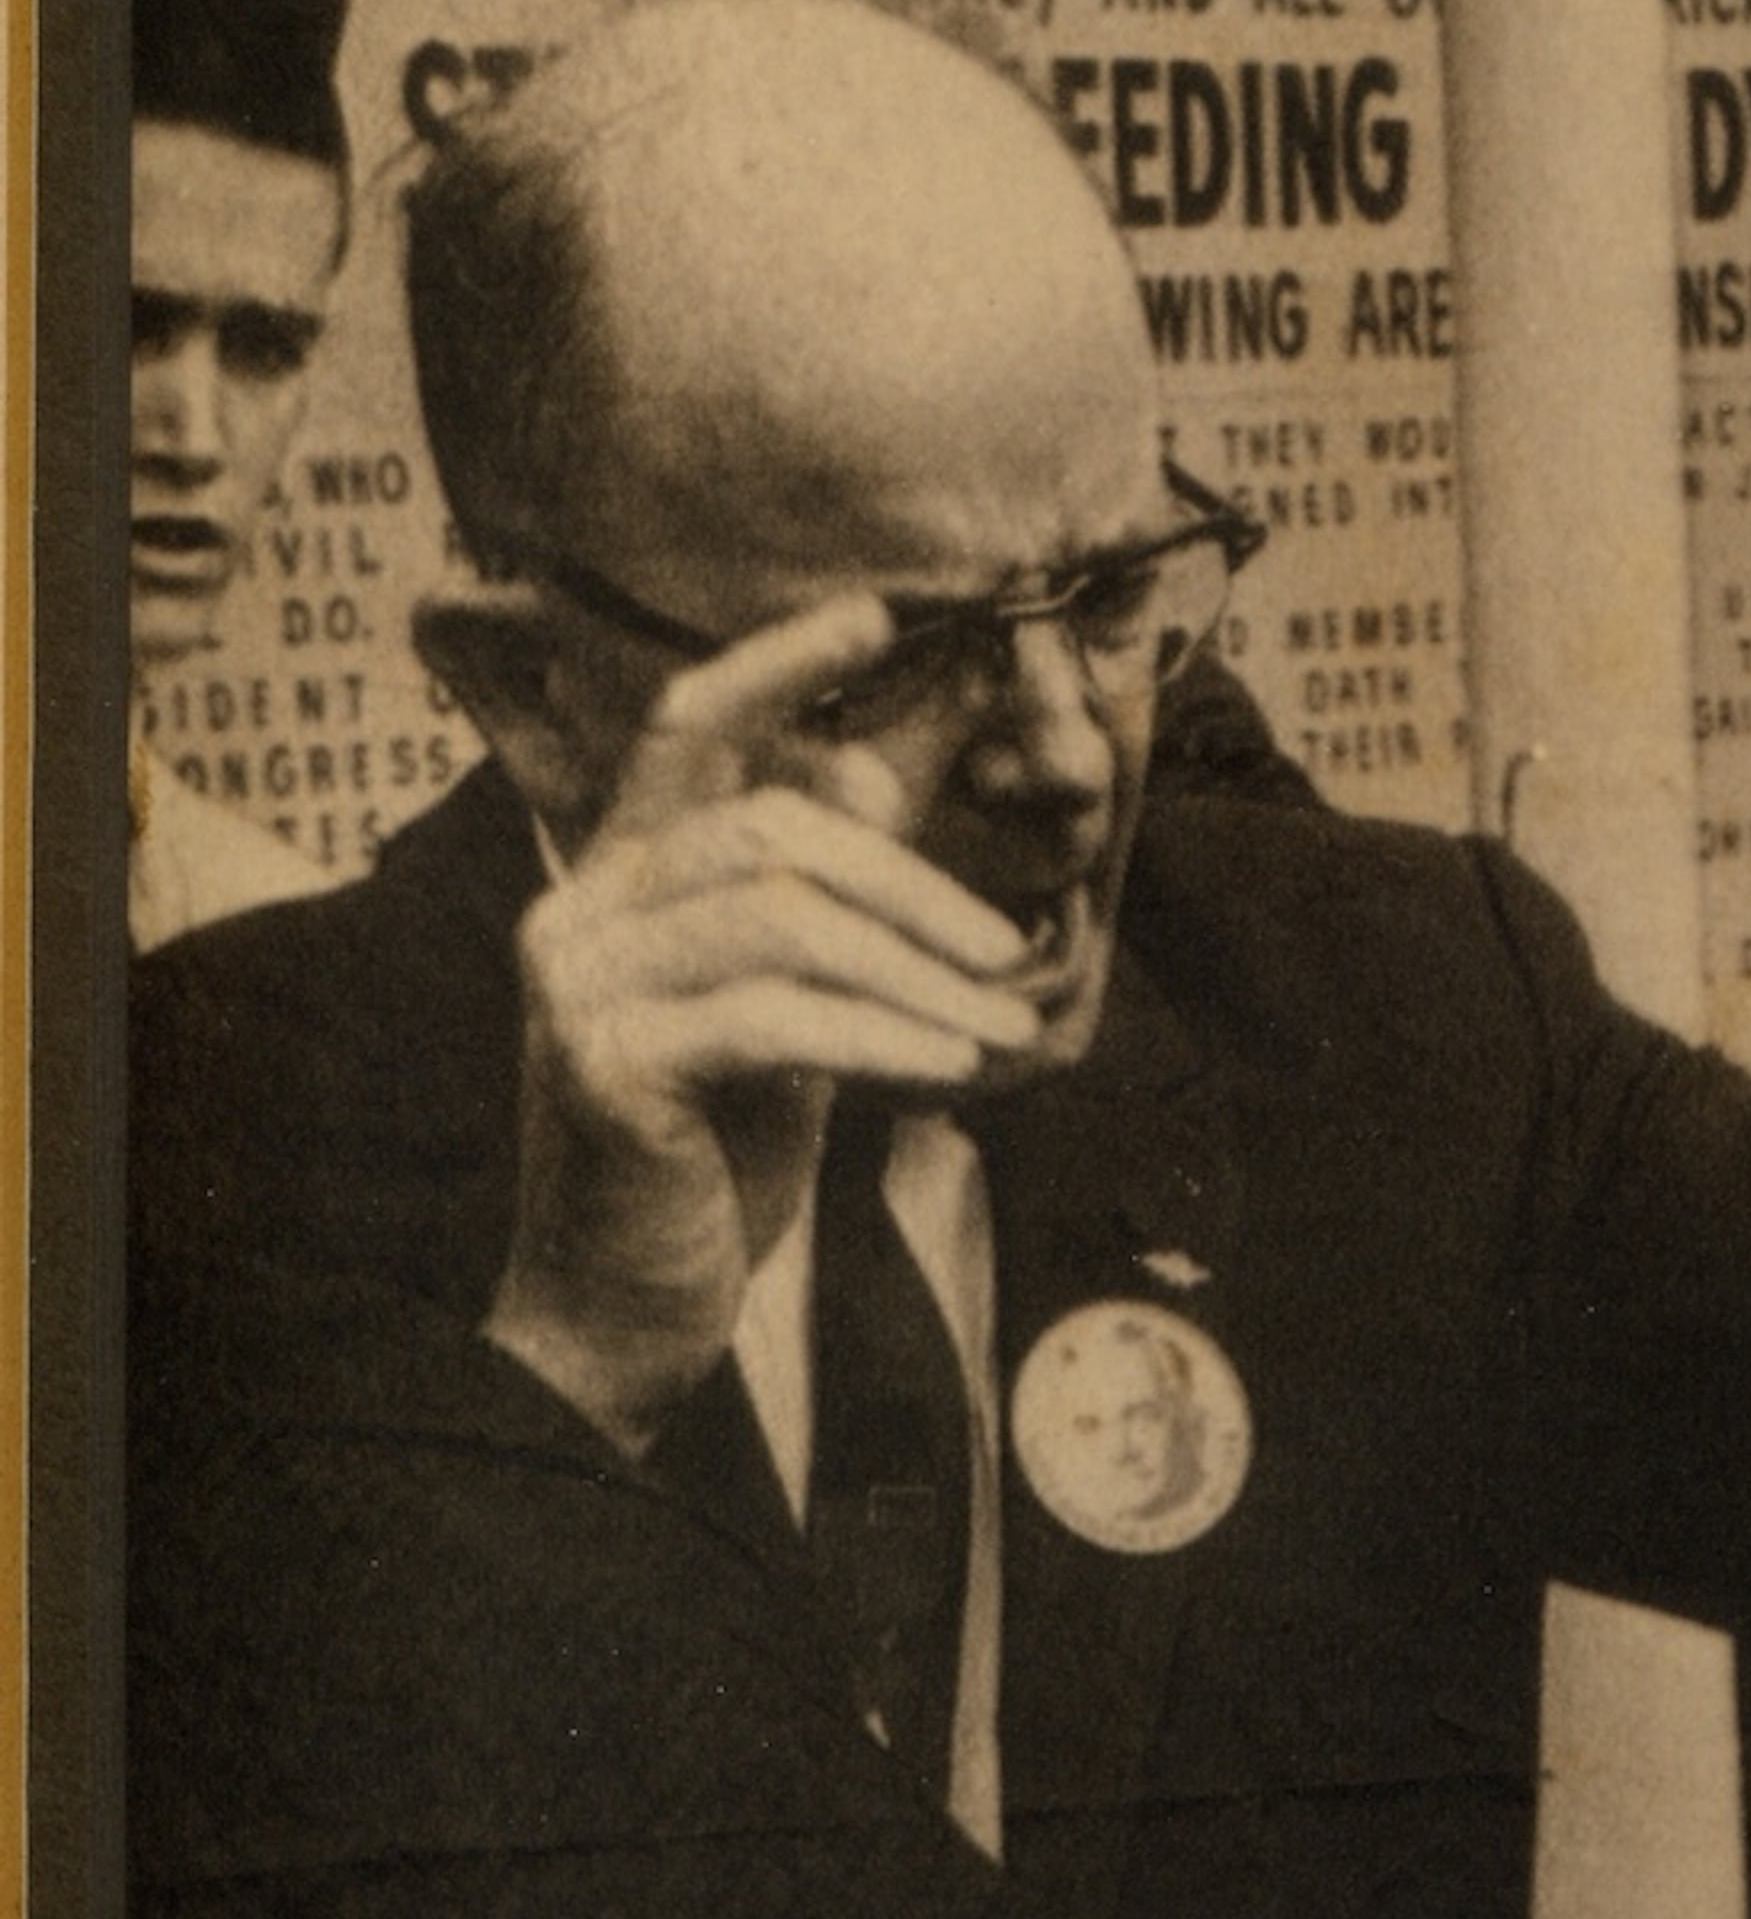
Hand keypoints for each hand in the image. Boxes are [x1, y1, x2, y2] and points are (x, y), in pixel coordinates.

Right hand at [486, 594, 1042, 1453]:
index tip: (877, 612)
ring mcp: (578, 984)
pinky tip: (954, 1066)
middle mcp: (577, 908)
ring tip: (998, 1025)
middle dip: (913, 885)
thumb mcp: (788, 994)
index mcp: (619, 874)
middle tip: (1006, 951)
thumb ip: (823, 889)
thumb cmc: (717, 1145)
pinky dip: (882, 1036)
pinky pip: (774, 1018)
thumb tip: (895, 758)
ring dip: (915, 972)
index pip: (689, 727)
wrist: (626, 1306)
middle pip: (772, 831)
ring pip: (784, 921)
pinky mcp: (603, 1066)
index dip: (778, 662)